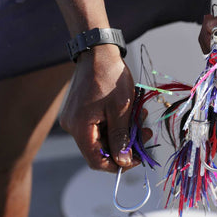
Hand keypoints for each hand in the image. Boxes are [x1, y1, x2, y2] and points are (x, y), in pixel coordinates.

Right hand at [60, 44, 151, 172]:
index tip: (137, 157)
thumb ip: (121, 138)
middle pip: (99, 149)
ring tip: (140, 118)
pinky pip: (98, 126)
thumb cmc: (110, 76)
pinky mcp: (79, 111)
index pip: (96, 161)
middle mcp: (73, 126)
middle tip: (144, 133)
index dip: (118, 164)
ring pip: (101, 137)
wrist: (97, 52)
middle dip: (124, 144)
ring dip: (122, 132)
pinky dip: (115, 123)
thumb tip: (124, 162)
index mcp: (80, 127)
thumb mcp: (121, 109)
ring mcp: (75, 119)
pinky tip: (129, 113)